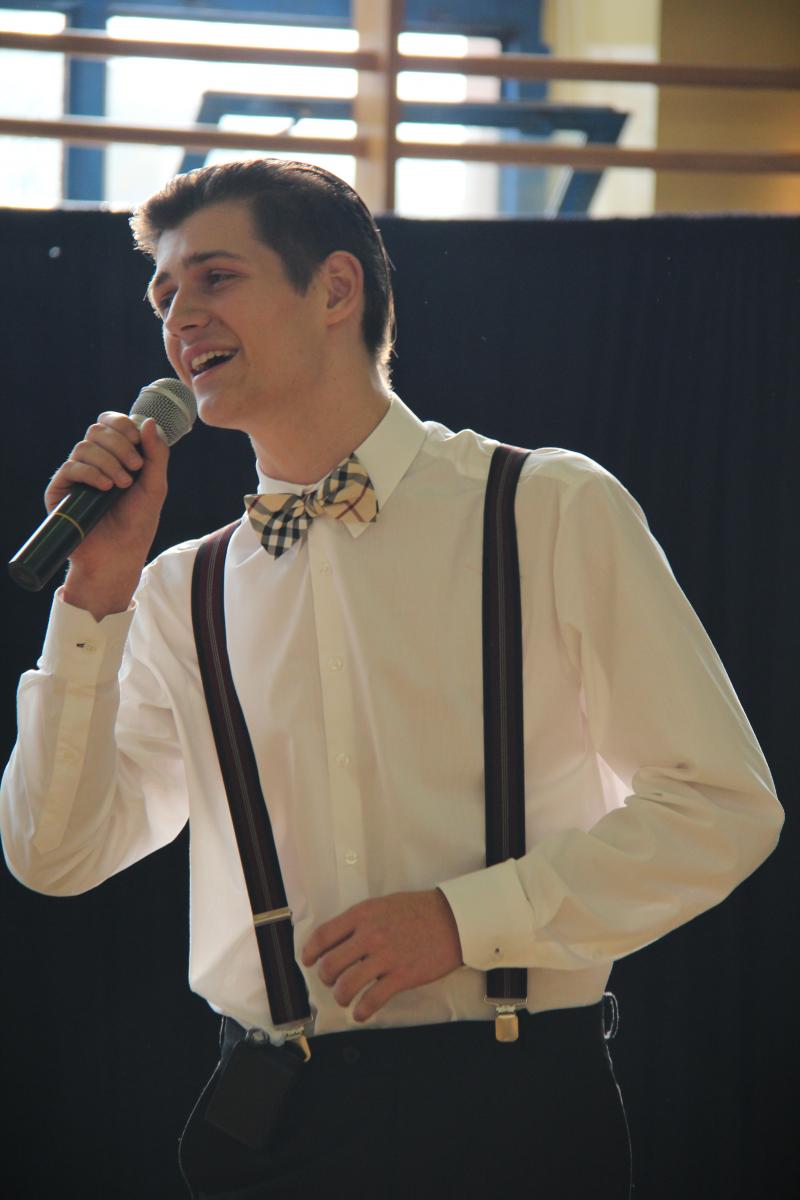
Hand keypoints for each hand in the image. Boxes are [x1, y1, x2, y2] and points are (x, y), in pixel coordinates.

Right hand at [45, 412, 169, 617]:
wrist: (119, 554)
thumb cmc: (138, 522)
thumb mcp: (155, 486)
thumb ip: (157, 454)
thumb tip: (150, 422)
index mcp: (115, 455)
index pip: (110, 422)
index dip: (123, 425)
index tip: (139, 443)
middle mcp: (93, 461)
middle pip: (97, 429)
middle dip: (120, 444)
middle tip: (135, 468)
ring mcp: (76, 474)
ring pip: (84, 446)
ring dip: (108, 461)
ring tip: (123, 485)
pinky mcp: (61, 489)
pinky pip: (71, 467)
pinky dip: (91, 472)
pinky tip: (106, 487)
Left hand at [301, 889, 462, 1022]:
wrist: (453, 920)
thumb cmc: (419, 910)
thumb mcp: (384, 904)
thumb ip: (360, 919)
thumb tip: (338, 938)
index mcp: (363, 915)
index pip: (323, 936)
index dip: (309, 952)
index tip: (307, 960)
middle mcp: (370, 935)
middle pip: (330, 965)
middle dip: (325, 978)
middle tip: (331, 980)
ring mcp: (386, 957)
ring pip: (347, 986)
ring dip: (341, 997)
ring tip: (345, 997)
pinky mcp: (401, 977)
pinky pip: (372, 1000)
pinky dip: (361, 1011)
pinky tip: (361, 1012)